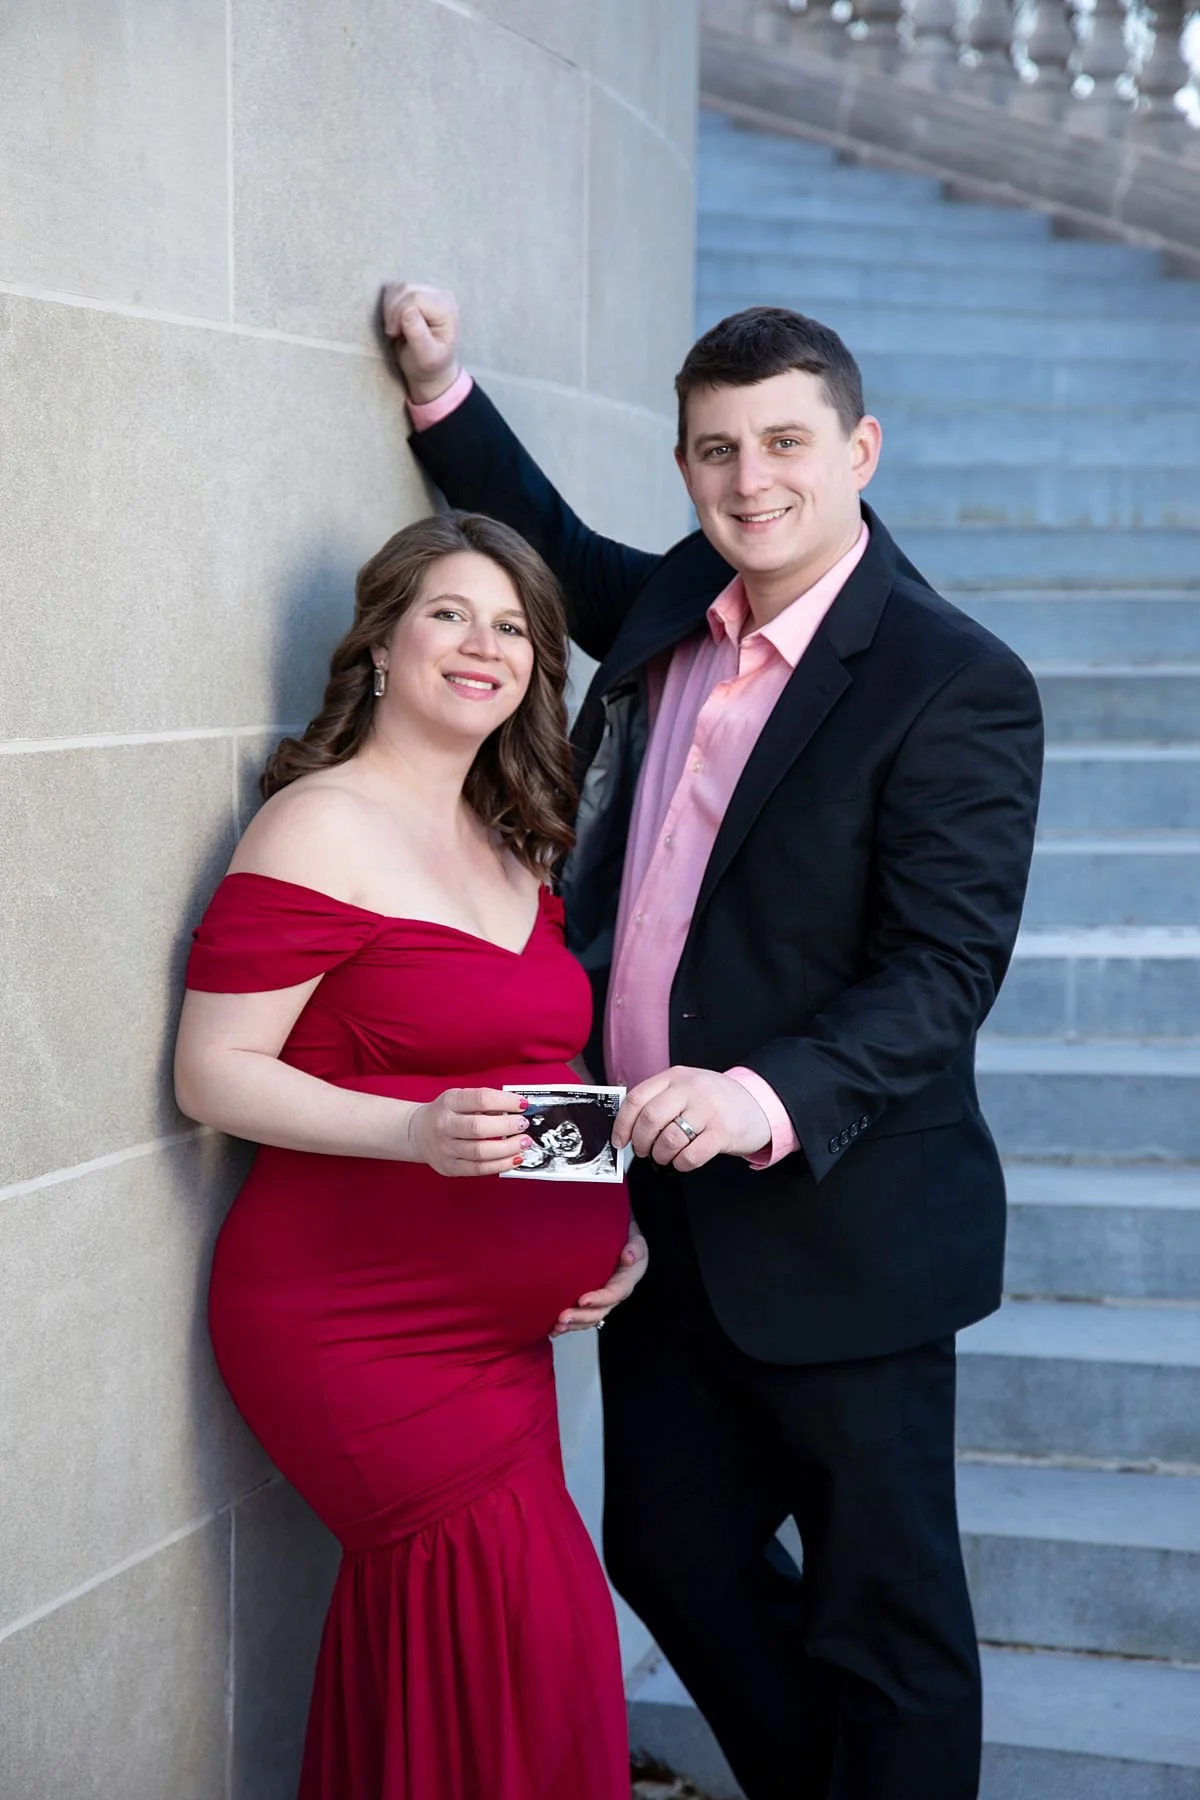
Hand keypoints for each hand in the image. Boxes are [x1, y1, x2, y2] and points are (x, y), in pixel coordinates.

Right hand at [380, 281, 460, 402]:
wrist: (431, 369)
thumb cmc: (429, 366)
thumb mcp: (425, 357)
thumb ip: (418, 335)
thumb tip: (407, 311)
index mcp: (447, 310)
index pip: (416, 298)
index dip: (399, 314)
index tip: (393, 334)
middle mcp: (441, 295)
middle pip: (405, 289)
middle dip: (393, 311)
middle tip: (393, 333)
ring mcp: (429, 291)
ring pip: (398, 287)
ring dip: (389, 308)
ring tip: (395, 329)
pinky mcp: (416, 291)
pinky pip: (394, 289)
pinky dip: (388, 305)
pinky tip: (395, 321)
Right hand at [407, 1086, 530, 1176]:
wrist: (418, 1132)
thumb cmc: (447, 1113)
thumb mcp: (460, 1098)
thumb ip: (485, 1102)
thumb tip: (516, 1109)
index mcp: (449, 1102)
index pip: (480, 1099)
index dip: (505, 1101)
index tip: (523, 1104)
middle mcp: (444, 1125)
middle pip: (479, 1128)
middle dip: (508, 1127)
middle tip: (524, 1125)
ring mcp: (445, 1149)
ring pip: (480, 1152)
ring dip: (508, 1148)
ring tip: (524, 1143)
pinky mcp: (449, 1167)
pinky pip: (478, 1169)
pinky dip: (500, 1164)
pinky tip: (514, 1158)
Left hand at [551, 1221, 648, 1334]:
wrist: (619, 1239)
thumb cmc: (626, 1238)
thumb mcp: (636, 1239)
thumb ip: (635, 1247)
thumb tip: (628, 1257)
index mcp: (626, 1280)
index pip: (614, 1293)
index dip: (599, 1299)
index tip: (582, 1300)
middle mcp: (614, 1295)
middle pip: (600, 1311)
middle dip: (581, 1317)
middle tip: (562, 1318)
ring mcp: (602, 1300)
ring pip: (589, 1318)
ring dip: (573, 1325)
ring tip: (556, 1327)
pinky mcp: (591, 1301)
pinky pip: (581, 1316)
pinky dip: (568, 1325)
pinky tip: (553, 1330)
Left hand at [612, 1066, 769, 1171]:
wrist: (759, 1103)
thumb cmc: (715, 1100)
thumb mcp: (687, 1088)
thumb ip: (660, 1100)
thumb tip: (627, 1128)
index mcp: (675, 1077)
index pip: (637, 1098)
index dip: (622, 1123)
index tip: (619, 1140)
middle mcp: (691, 1089)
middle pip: (650, 1118)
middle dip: (640, 1141)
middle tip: (642, 1151)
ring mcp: (708, 1110)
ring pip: (668, 1139)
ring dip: (660, 1155)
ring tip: (664, 1156)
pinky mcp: (723, 1133)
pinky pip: (691, 1155)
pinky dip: (681, 1164)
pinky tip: (683, 1161)